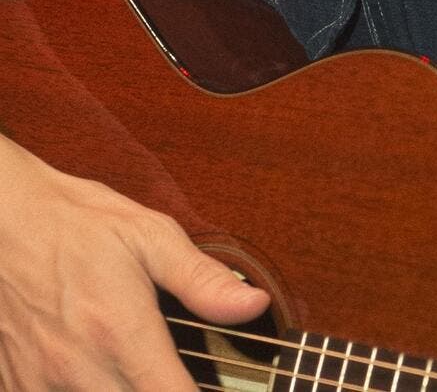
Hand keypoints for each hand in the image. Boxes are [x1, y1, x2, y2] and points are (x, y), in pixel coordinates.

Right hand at [0, 137, 268, 389]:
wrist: (4, 218)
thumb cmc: (76, 223)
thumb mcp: (148, 235)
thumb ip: (202, 279)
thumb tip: (254, 303)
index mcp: (121, 332)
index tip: (206, 387)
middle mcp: (80, 370)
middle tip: (171, 377)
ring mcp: (41, 385)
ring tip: (137, 375)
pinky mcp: (15, 388)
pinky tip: (98, 376)